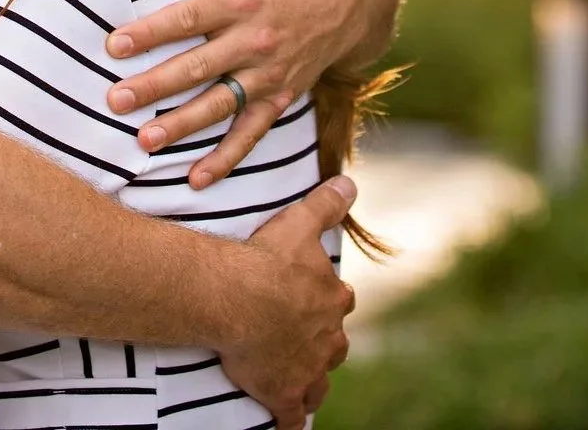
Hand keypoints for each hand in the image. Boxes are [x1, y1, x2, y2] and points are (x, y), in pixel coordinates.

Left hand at [104, 0, 360, 183]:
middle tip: (115, 100)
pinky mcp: (278, 99)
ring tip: (144, 140)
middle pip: (197, 67)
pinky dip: (225, 159)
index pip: (187, 18)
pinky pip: (250, 134)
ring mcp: (266, 75)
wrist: (338, 3)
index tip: (113, 46)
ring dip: (182, 126)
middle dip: (155, 85)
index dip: (150, 33)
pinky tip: (195, 179)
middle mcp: (252, 41)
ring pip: (219, 105)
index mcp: (239, 1)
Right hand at [216, 177, 354, 422]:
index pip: (339, 299)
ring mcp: (308, 369)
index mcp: (332, 298)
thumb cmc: (267, 259)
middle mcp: (327, 337)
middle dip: (322, 338)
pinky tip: (287, 422)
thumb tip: (351, 182)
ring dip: (312, 377)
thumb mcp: (300, 222)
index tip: (310, 295)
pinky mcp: (284, 393)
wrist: (237, 297)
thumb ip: (327, 204)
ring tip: (298, 374)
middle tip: (299, 332)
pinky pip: (292, 415)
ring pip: (319, 379)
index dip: (326, 297)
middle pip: (333, 341)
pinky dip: (291, 419)